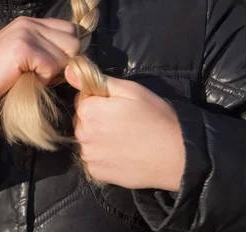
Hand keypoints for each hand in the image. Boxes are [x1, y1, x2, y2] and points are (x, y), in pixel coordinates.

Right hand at [0, 16, 78, 113]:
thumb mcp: (26, 59)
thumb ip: (47, 52)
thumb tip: (78, 61)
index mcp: (30, 22)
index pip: (71, 29)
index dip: (69, 52)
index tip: (54, 68)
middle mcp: (29, 22)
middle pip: (74, 40)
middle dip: (66, 62)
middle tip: (43, 75)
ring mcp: (25, 33)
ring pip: (67, 53)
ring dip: (54, 72)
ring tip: (32, 77)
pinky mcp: (22, 48)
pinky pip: (51, 66)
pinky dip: (43, 79)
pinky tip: (24, 79)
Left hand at [65, 66, 185, 191]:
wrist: (176, 155)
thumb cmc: (155, 117)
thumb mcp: (130, 90)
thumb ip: (96, 80)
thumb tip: (69, 71)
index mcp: (89, 111)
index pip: (82, 99)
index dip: (99, 99)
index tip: (118, 105)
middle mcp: (83, 135)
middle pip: (82, 120)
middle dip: (96, 117)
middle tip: (123, 120)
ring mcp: (90, 156)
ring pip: (87, 139)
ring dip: (98, 136)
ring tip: (124, 137)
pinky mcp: (98, 173)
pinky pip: (93, 158)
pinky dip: (103, 154)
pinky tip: (122, 152)